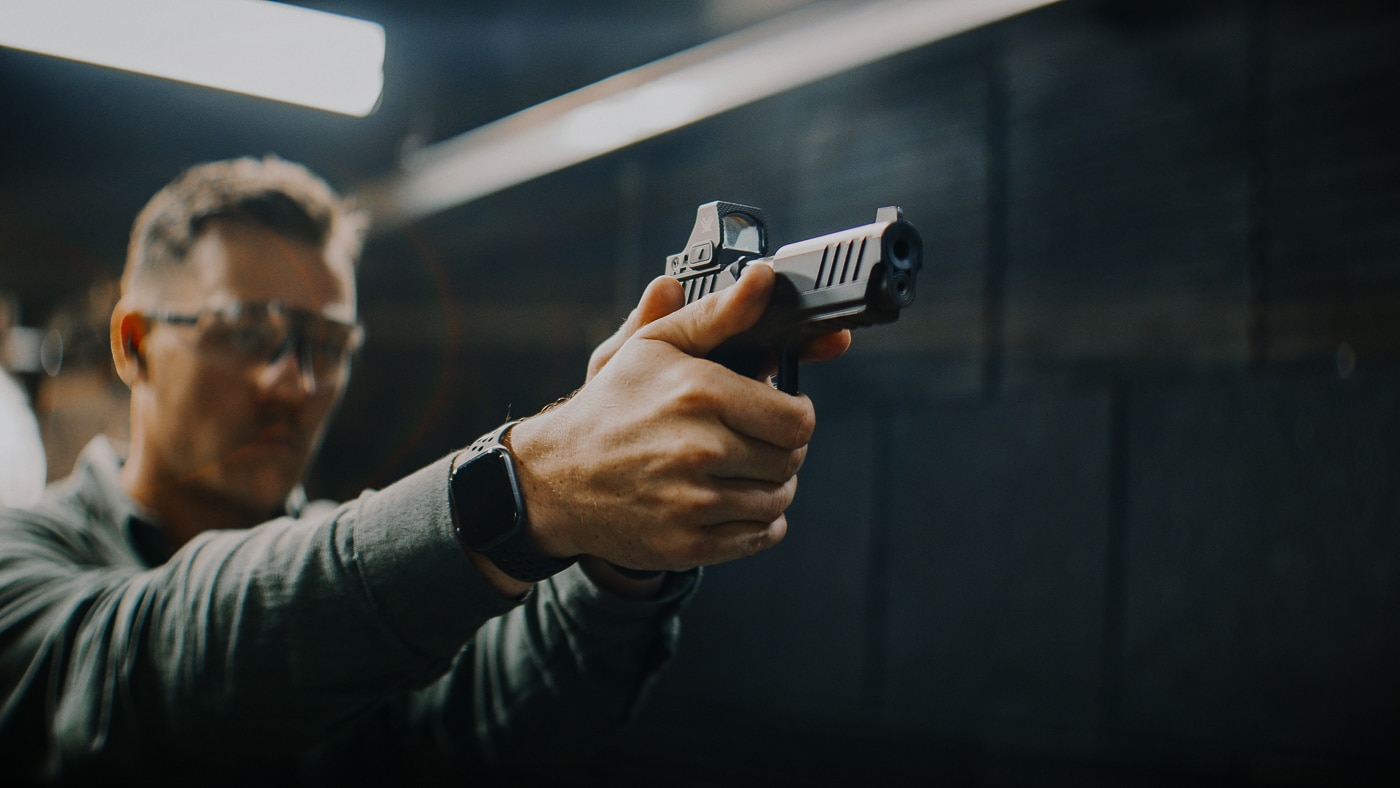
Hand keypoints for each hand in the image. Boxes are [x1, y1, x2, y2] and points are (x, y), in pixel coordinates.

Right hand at [508, 264, 819, 571]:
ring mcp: (692, 501)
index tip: (778, 412)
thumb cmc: (613, 405)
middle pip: (790, 461)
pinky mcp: (686, 543)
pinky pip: (758, 536)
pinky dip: (757, 523)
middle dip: (781, 450)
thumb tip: (763, 279)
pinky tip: (732, 500)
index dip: (795, 415)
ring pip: (777, 501)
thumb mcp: (656, 346)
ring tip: (742, 470)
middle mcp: (698, 448)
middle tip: (756, 442)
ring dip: (771, 488)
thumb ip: (718, 313)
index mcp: (700, 393)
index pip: (797, 419)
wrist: (554, 478)